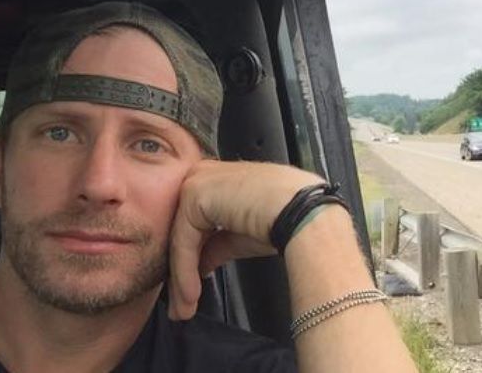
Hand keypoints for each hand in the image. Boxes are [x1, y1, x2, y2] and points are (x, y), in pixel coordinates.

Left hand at [166, 160, 322, 319]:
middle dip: (180, 271)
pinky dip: (185, 271)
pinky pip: (183, 240)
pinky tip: (191, 294)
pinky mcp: (194, 193)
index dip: (191, 257)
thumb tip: (200, 267)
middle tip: (180, 306)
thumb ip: (217, 245)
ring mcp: (198, 180)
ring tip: (184, 308)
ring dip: (181, 278)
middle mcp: (205, 174)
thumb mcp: (242, 236)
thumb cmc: (286, 216)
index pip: (194, 221)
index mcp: (220, 179)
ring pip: (180, 237)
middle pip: (183, 229)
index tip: (189, 289)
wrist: (301, 210)